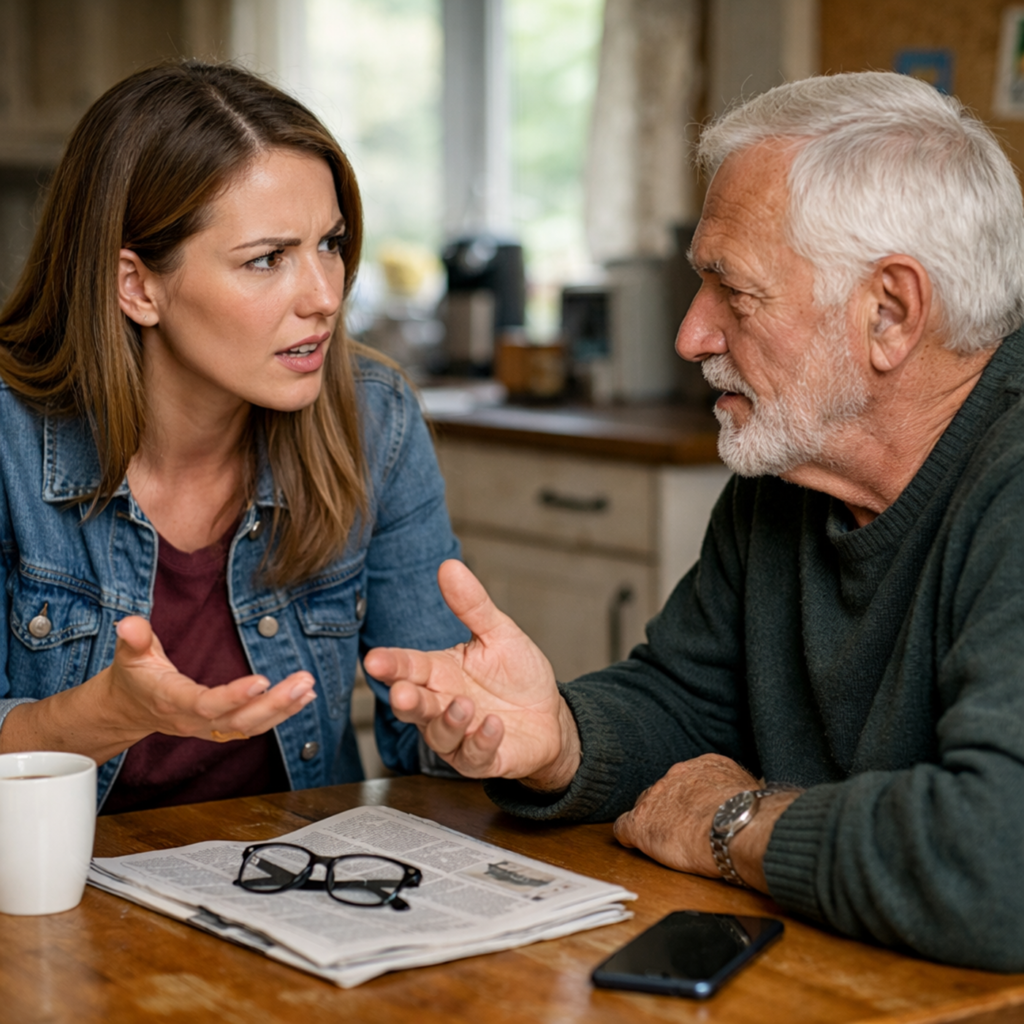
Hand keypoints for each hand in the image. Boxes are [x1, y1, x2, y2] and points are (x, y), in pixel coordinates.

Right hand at [100, 616, 316, 744]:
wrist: (130, 709)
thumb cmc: (135, 677)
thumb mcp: (129, 654)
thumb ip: (133, 638)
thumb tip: (130, 623)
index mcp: (171, 700)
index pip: (205, 704)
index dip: (233, 697)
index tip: (262, 682)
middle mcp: (193, 720)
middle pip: (237, 720)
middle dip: (273, 703)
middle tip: (302, 681)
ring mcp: (208, 728)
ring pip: (250, 726)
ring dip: (283, 709)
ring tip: (308, 688)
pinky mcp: (221, 728)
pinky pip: (253, 727)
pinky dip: (281, 714)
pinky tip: (303, 698)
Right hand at [364, 559, 580, 787]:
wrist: (549, 715)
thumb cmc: (517, 676)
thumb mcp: (498, 633)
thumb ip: (472, 605)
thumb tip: (449, 566)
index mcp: (439, 672)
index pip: (408, 666)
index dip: (390, 664)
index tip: (374, 660)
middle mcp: (442, 705)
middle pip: (414, 706)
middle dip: (406, 700)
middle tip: (404, 692)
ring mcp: (459, 736)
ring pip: (439, 735)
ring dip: (449, 721)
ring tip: (464, 705)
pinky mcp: (482, 759)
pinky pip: (474, 755)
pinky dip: (481, 741)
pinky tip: (492, 725)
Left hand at [613, 754, 799, 891]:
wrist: (735, 826)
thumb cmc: (750, 815)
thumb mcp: (749, 791)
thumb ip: (736, 791)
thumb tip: (745, 802)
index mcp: (703, 766)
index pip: (688, 779)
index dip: (691, 799)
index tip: (698, 812)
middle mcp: (676, 775)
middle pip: (664, 791)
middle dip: (671, 808)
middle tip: (684, 828)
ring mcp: (655, 797)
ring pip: (645, 807)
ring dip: (653, 822)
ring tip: (667, 841)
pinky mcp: (640, 823)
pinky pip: (625, 828)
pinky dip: (630, 837)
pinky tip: (636, 845)